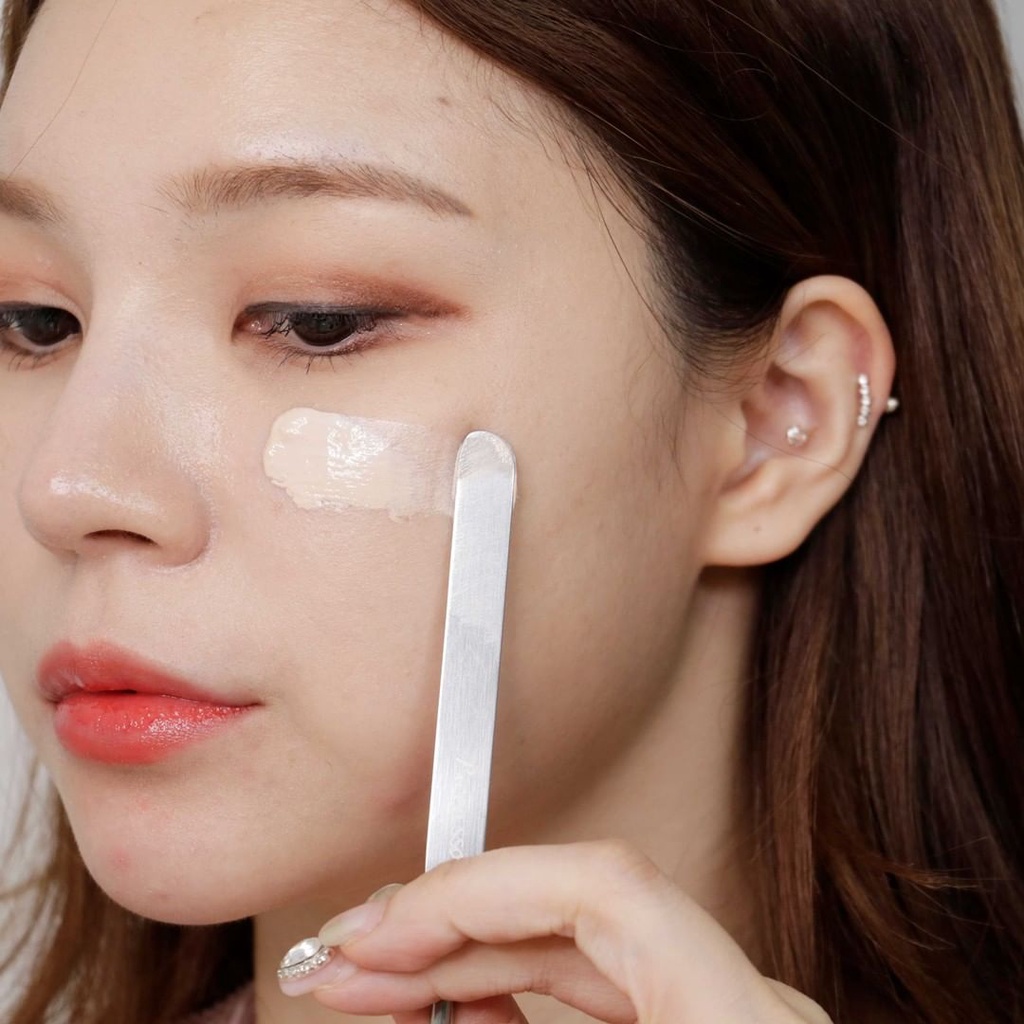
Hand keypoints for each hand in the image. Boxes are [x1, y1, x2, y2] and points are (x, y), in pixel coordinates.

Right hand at [277, 841, 832, 1023]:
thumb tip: (433, 1009)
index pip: (604, 889)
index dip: (476, 892)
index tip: (380, 935)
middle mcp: (752, 1013)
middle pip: (581, 912)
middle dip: (451, 929)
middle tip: (348, 960)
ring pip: (589, 949)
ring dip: (475, 957)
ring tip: (380, 982)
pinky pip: (608, 992)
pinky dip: (523, 990)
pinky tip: (460, 1004)